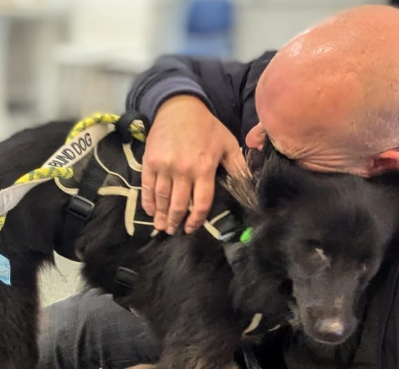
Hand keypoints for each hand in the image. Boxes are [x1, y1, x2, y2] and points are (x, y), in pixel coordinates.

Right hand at [141, 95, 246, 234]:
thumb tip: (250, 185)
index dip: (196, 219)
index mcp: (204, 168)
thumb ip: (238, 166)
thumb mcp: (228, 143)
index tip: (192, 228)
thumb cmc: (206, 126)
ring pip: (162, 198)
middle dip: (177, 221)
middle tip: (174, 231)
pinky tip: (150, 211)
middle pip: (179, 204)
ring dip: (162, 215)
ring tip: (162, 227)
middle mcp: (183, 169)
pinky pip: (147, 185)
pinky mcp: (150, 160)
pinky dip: (148, 200)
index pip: (201, 202)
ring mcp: (164, 165)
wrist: (179, 106)